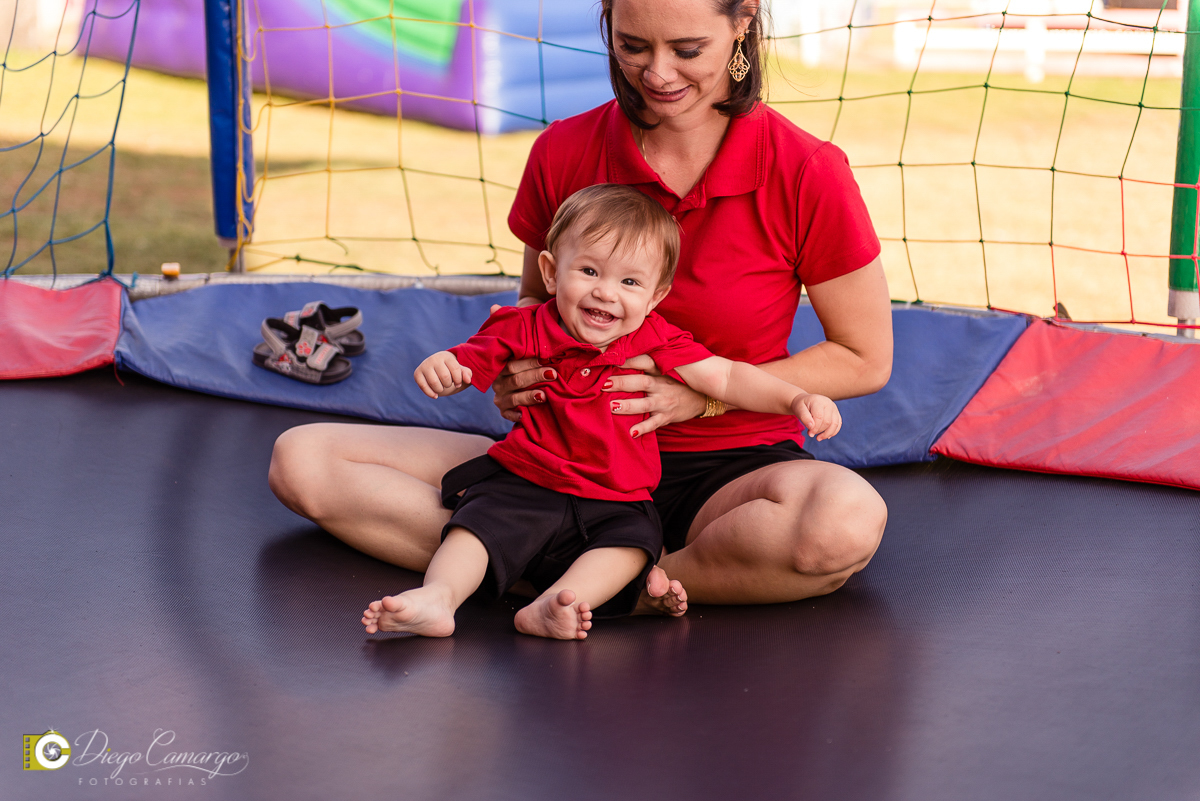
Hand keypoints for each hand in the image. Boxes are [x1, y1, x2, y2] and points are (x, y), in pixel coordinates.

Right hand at [414, 351, 472, 397]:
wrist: (436, 369)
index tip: (458, 383)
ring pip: (434, 382)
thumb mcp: (460, 371)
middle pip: (445, 377)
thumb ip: (466, 373)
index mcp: (446, 356)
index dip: (459, 380)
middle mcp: (434, 359)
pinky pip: (423, 386)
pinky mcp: (417, 374)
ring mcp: (424, 366)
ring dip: (441, 389)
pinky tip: (436, 396)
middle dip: (449, 384)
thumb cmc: (451, 370)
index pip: (455, 369)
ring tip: (442, 388)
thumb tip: (468, 380)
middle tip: (448, 384)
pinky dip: (431, 394)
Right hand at [484, 304, 554, 421]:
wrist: (525, 380)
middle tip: (552, 373)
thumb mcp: (518, 342)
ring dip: (529, 396)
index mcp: (501, 364)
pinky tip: (527, 416)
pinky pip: (509, 415)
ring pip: (513, 398)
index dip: (529, 362)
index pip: (512, 363)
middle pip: (514, 379)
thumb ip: (510, 326)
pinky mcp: (505, 411)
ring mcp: (501, 397)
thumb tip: (493, 307)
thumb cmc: (524, 358)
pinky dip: (517, 416)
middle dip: (534, 376)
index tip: (546, 358)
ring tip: (545, 394)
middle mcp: (499, 381)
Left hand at [604, 354, 707, 437]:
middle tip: (604, 384)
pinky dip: (643, 428)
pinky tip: (631, 432)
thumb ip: (644, 368)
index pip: (644, 362)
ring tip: (612, 407)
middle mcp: (661, 386)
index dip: (629, 360)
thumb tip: (618, 362)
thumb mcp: (663, 372)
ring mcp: (664, 402)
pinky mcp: (667, 417)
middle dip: (622, 383)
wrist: (700, 399)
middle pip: (641, 382)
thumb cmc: (675, 384)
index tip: (611, 359)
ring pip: (645, 404)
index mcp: (660, 372)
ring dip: (629, 406)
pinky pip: (654, 423)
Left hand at [791, 393, 840, 440]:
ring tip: (818, 438)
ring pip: (835, 424)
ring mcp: (834, 408)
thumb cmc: (801, 405)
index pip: (819, 417)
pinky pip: (838, 424)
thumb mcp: (798, 409)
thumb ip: (804, 417)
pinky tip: (826, 436)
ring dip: (827, 434)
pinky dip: (833, 432)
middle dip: (819, 431)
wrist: (806, 400)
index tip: (809, 433)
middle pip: (827, 421)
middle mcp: (828, 403)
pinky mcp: (836, 413)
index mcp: (818, 401)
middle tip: (810, 434)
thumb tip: (811, 427)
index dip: (815, 428)